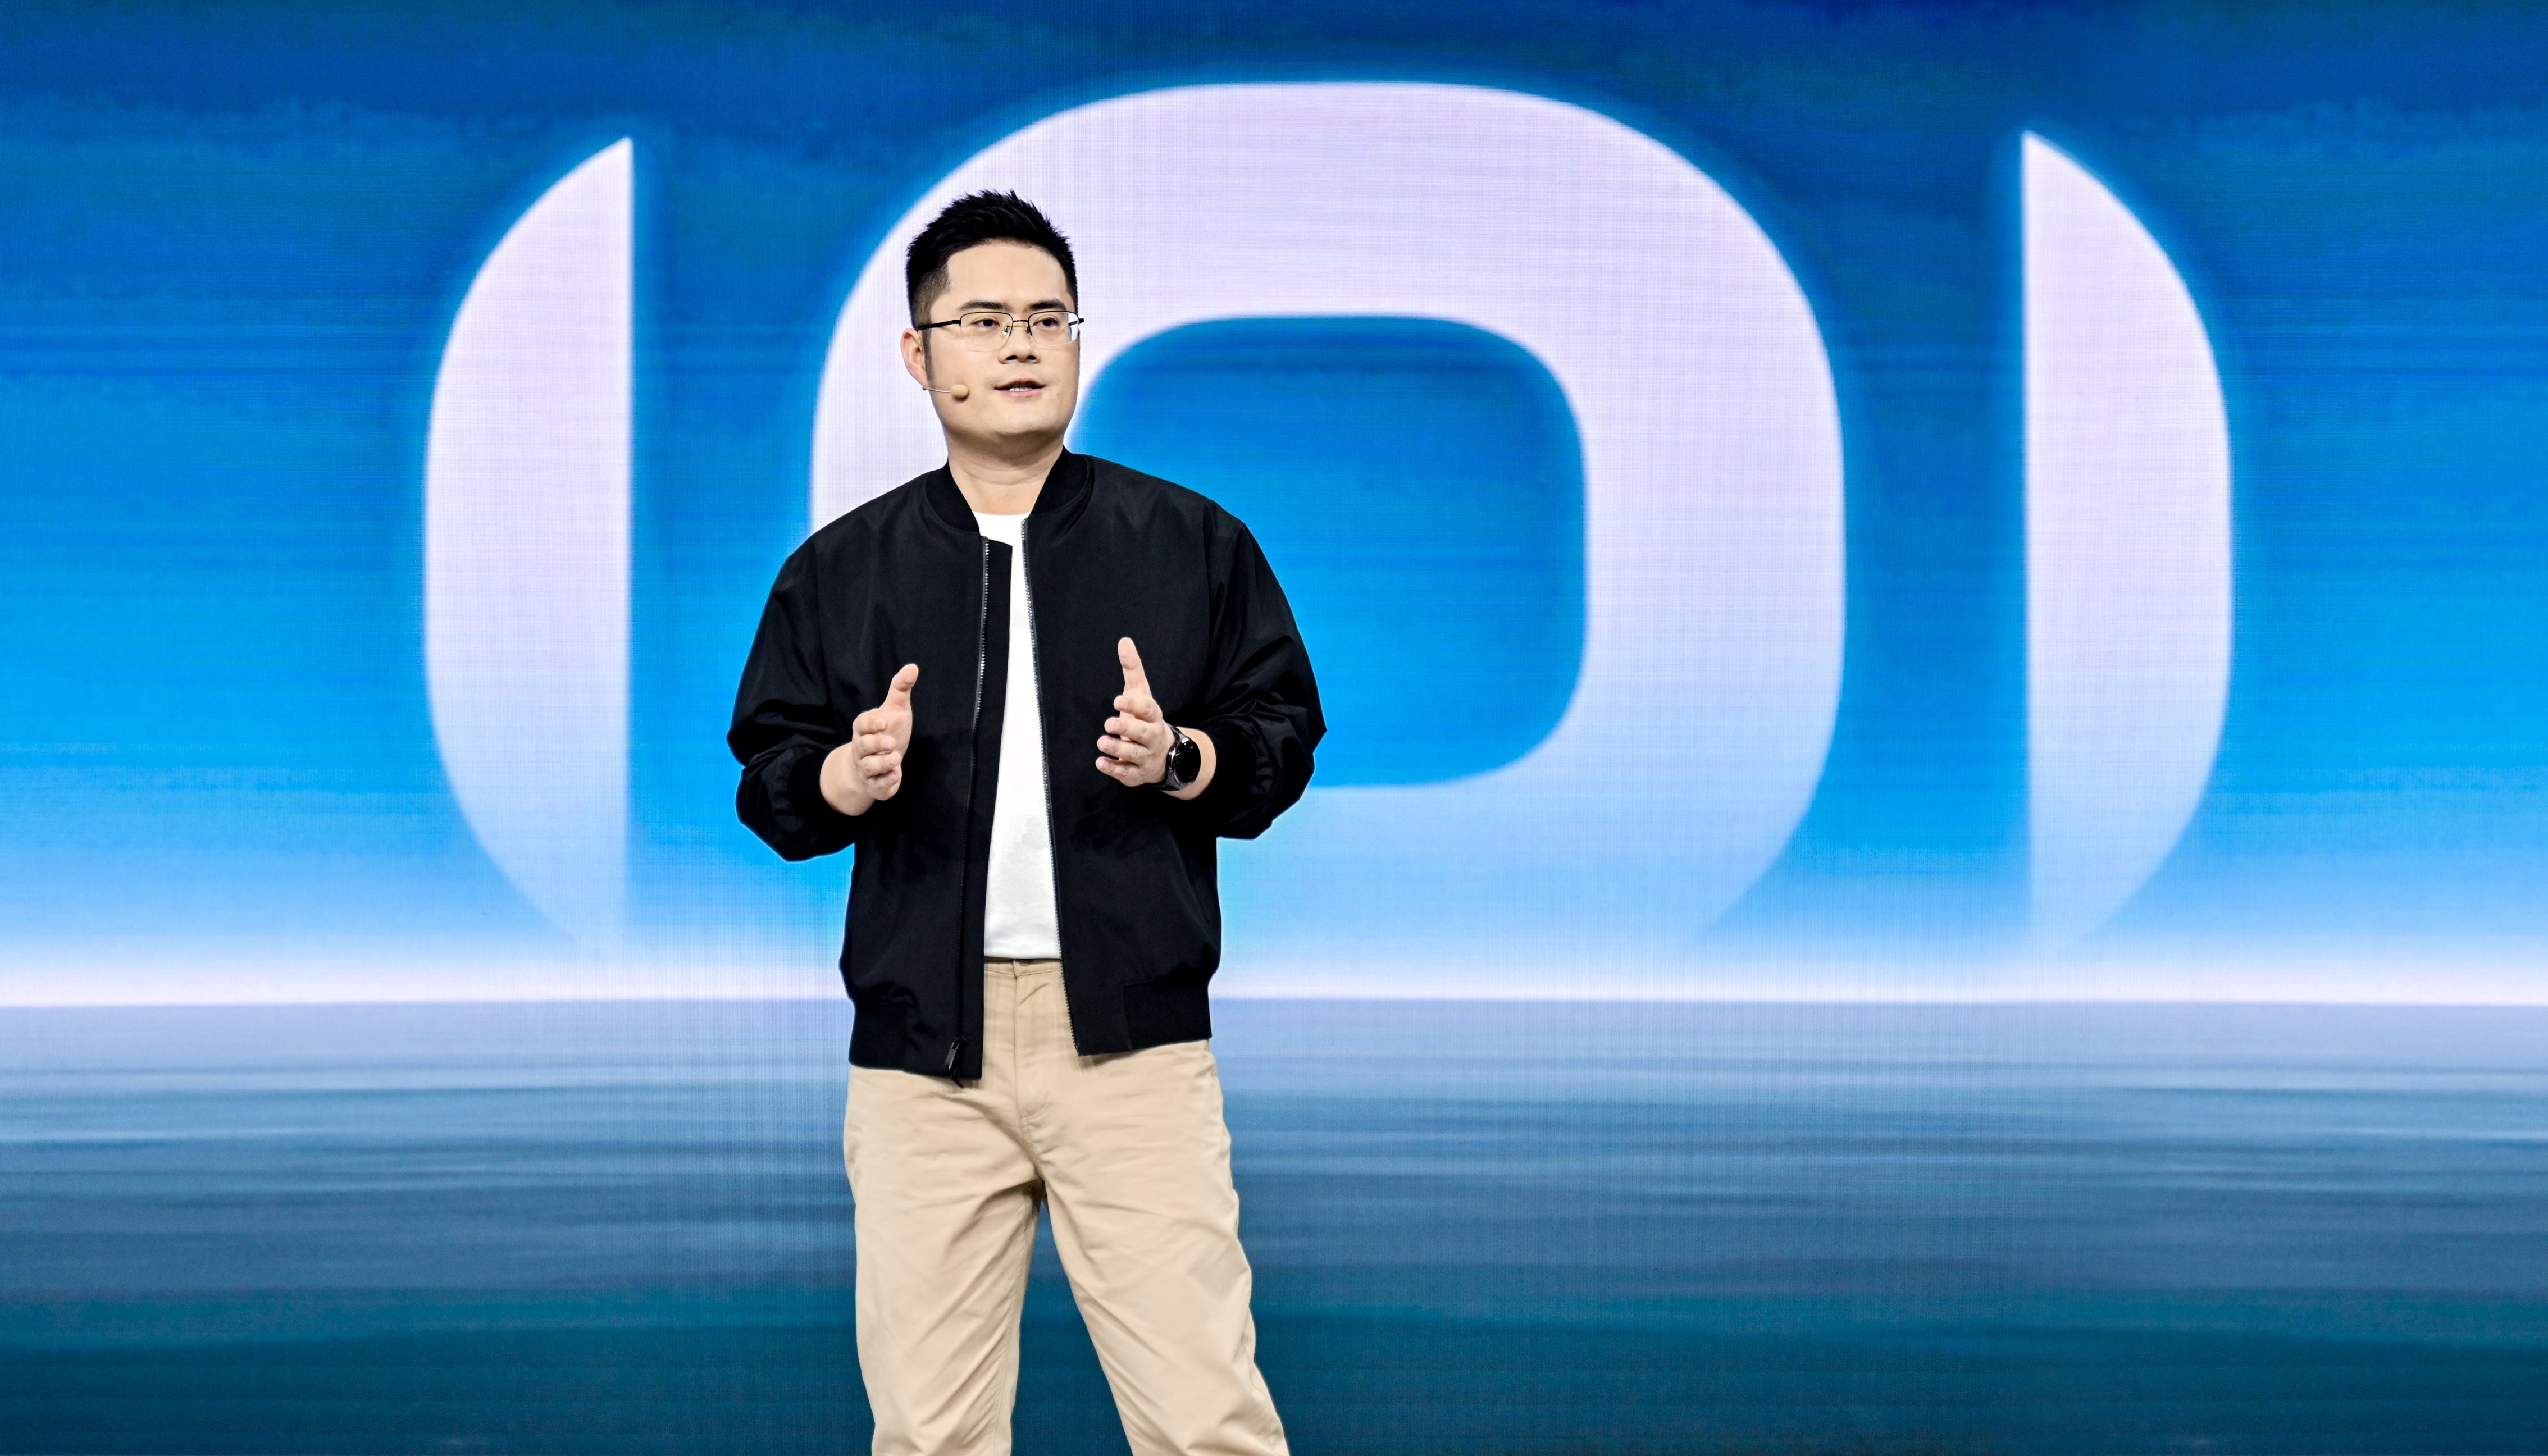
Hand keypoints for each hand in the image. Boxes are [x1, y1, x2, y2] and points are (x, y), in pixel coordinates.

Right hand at [822, 663, 916, 814]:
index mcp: (865, 729)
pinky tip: (896, 776)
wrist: (875, 764)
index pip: (861, 724)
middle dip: (876, 744)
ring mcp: (867, 768)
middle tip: (891, 742)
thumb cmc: (885, 733)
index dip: (870, 724)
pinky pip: (876, 786)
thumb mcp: (895, 710)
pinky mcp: (875, 785)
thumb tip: (913, 667)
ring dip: (882, 764)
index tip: (882, 722)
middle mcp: (862, 749)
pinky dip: (885, 783)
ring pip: (869, 767)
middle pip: (862, 746)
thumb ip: (900, 689)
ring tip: (896, 758)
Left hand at [1096, 638, 1213, 798]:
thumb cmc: (1145, 719)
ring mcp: (1146, 756)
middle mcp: (1152, 736)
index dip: (1135, 706)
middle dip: (1127, 728)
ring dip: (1118, 749)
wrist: (1163, 755)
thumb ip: (1132, 669)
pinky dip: (1114, 769)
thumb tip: (1124, 641)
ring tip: (1102, 742)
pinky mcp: (1137, 773)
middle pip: (1144, 733)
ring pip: (1135, 754)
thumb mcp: (1140, 694)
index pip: (1148, 709)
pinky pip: (1127, 774)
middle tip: (1108, 723)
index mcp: (1153, 716)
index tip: (1118, 700)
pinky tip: (1101, 763)